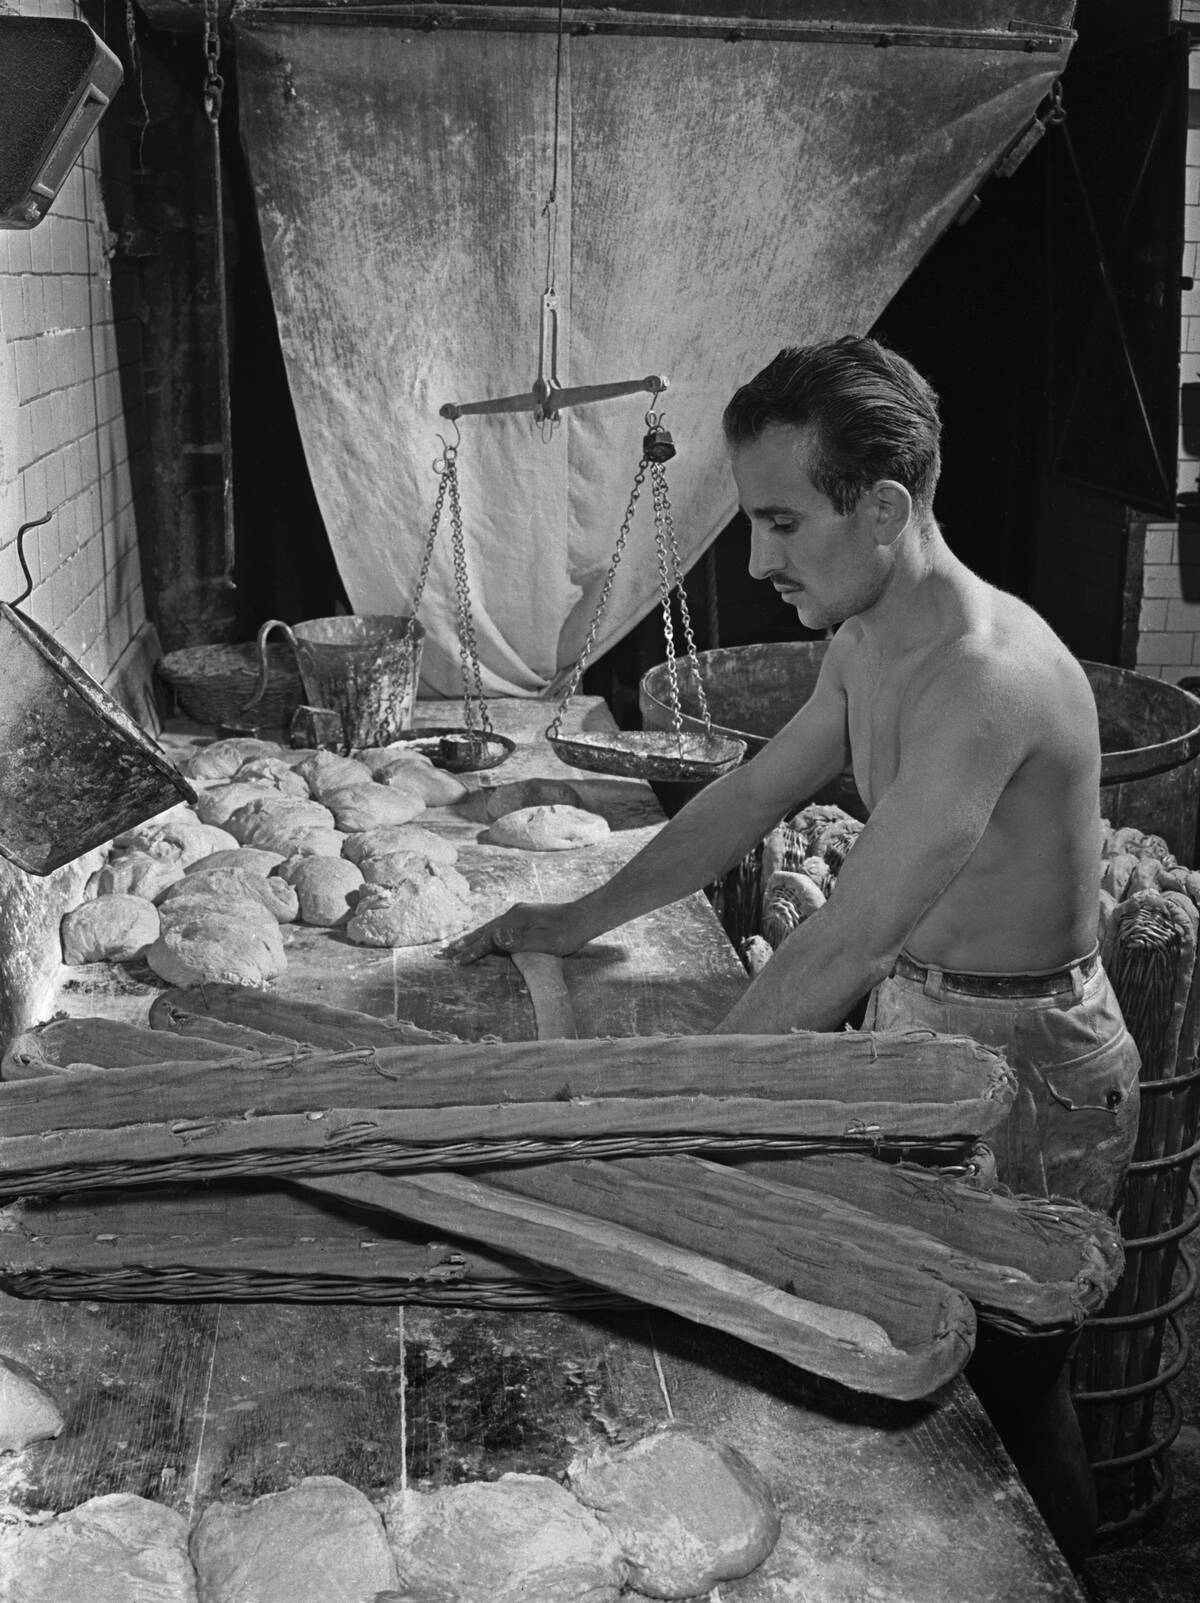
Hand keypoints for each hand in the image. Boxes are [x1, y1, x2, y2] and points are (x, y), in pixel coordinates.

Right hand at [443, 901, 590, 964]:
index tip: (456, 961)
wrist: (585, 917)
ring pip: (491, 927)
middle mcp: (514, 913)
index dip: (472, 951)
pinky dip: (488, 933)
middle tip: (447, 953)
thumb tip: (494, 936)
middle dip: (465, 943)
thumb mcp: (543, 941)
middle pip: (484, 930)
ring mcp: (520, 913)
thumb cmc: (567, 934)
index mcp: (515, 919)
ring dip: (475, 937)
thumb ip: (518, 940)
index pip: (488, 938)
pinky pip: (500, 925)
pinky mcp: (526, 915)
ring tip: (459, 945)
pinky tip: (488, 936)